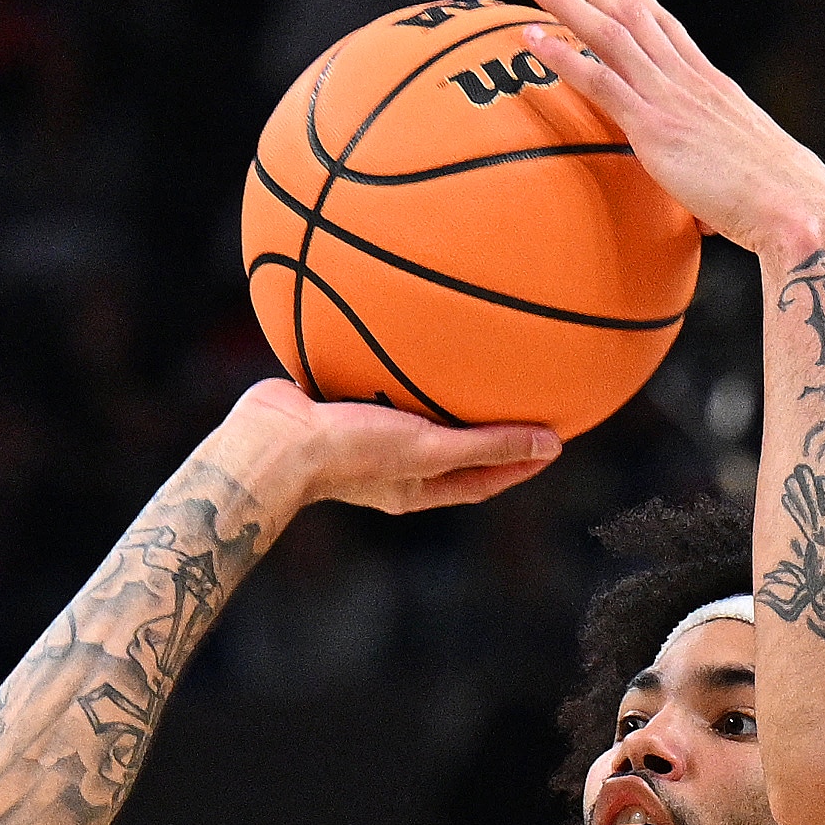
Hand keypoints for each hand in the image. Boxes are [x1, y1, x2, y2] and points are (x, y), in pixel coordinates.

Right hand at [207, 381, 559, 517]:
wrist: (272, 441)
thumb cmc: (350, 454)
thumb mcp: (428, 450)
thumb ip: (488, 446)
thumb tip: (552, 444)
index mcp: (416, 487)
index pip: (481, 481)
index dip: (518, 466)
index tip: (552, 444)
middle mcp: (394, 466)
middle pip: (453, 451)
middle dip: (486, 433)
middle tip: (520, 403)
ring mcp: (365, 438)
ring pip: (415, 416)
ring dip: (440, 397)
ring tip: (469, 365)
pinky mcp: (340, 408)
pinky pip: (379, 385)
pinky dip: (398, 367)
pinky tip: (408, 336)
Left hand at [514, 0, 824, 263]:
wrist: (798, 209)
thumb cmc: (782, 209)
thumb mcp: (745, 179)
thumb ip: (717, 180)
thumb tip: (708, 214)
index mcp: (715, 87)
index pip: (670, 29)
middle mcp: (692, 81)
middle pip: (634, 13)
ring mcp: (673, 99)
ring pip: (610, 32)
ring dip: (566, 0)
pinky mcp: (655, 127)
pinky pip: (600, 81)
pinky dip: (562, 56)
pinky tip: (530, 39)